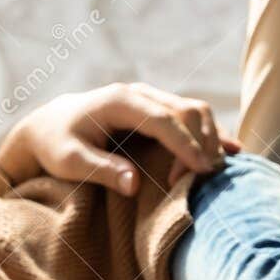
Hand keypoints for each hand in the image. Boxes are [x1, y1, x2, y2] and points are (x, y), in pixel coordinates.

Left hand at [0, 82, 241, 197]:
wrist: (48, 125)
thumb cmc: (54, 146)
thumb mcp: (69, 162)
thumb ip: (100, 170)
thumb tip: (133, 185)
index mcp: (119, 101)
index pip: (163, 119)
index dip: (184, 144)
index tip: (200, 169)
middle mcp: (139, 94)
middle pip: (186, 110)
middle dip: (202, 143)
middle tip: (205, 178)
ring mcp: (150, 99)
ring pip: (194, 110)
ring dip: (210, 138)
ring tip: (215, 171)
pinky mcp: (156, 110)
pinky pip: (190, 117)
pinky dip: (210, 134)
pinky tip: (231, 150)